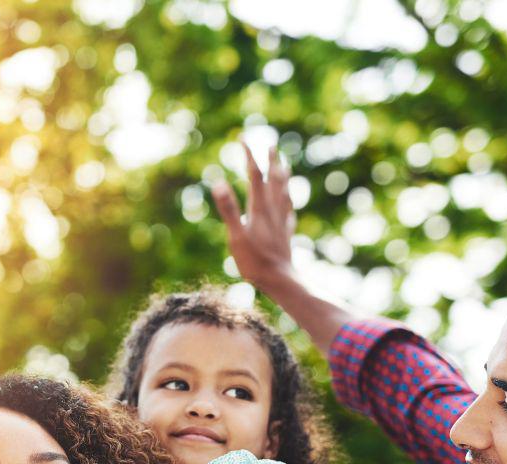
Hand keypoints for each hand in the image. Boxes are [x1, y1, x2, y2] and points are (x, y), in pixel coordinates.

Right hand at [209, 139, 296, 291]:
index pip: (254, 175)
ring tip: (284, 165)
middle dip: (271, 160)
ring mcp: (282, 220)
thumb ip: (228, 209)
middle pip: (274, 179)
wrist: (280, 280)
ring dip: (283, 175)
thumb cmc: (255, 261)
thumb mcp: (236, 236)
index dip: (248, 156)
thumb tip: (218, 183)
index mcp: (260, 208)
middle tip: (270, 145)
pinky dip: (288, 198)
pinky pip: (289, 209)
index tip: (242, 139)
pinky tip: (288, 200)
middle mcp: (273, 210)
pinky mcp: (286, 232)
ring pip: (285, 191)